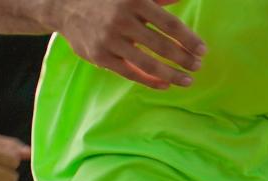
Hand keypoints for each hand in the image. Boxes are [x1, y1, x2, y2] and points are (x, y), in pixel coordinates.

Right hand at [51, 0, 205, 88]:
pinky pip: (131, 73)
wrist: (63, 6)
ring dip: (172, 75)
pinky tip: (165, 85)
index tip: (203, 50)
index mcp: (133, 1)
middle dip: (184, 59)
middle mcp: (121, 20)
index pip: (169, 24)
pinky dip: (151, 81)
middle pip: (162, 46)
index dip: (189, 39)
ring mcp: (110, 40)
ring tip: (187, 80)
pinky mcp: (101, 56)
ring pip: (149, 64)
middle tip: (198, 66)